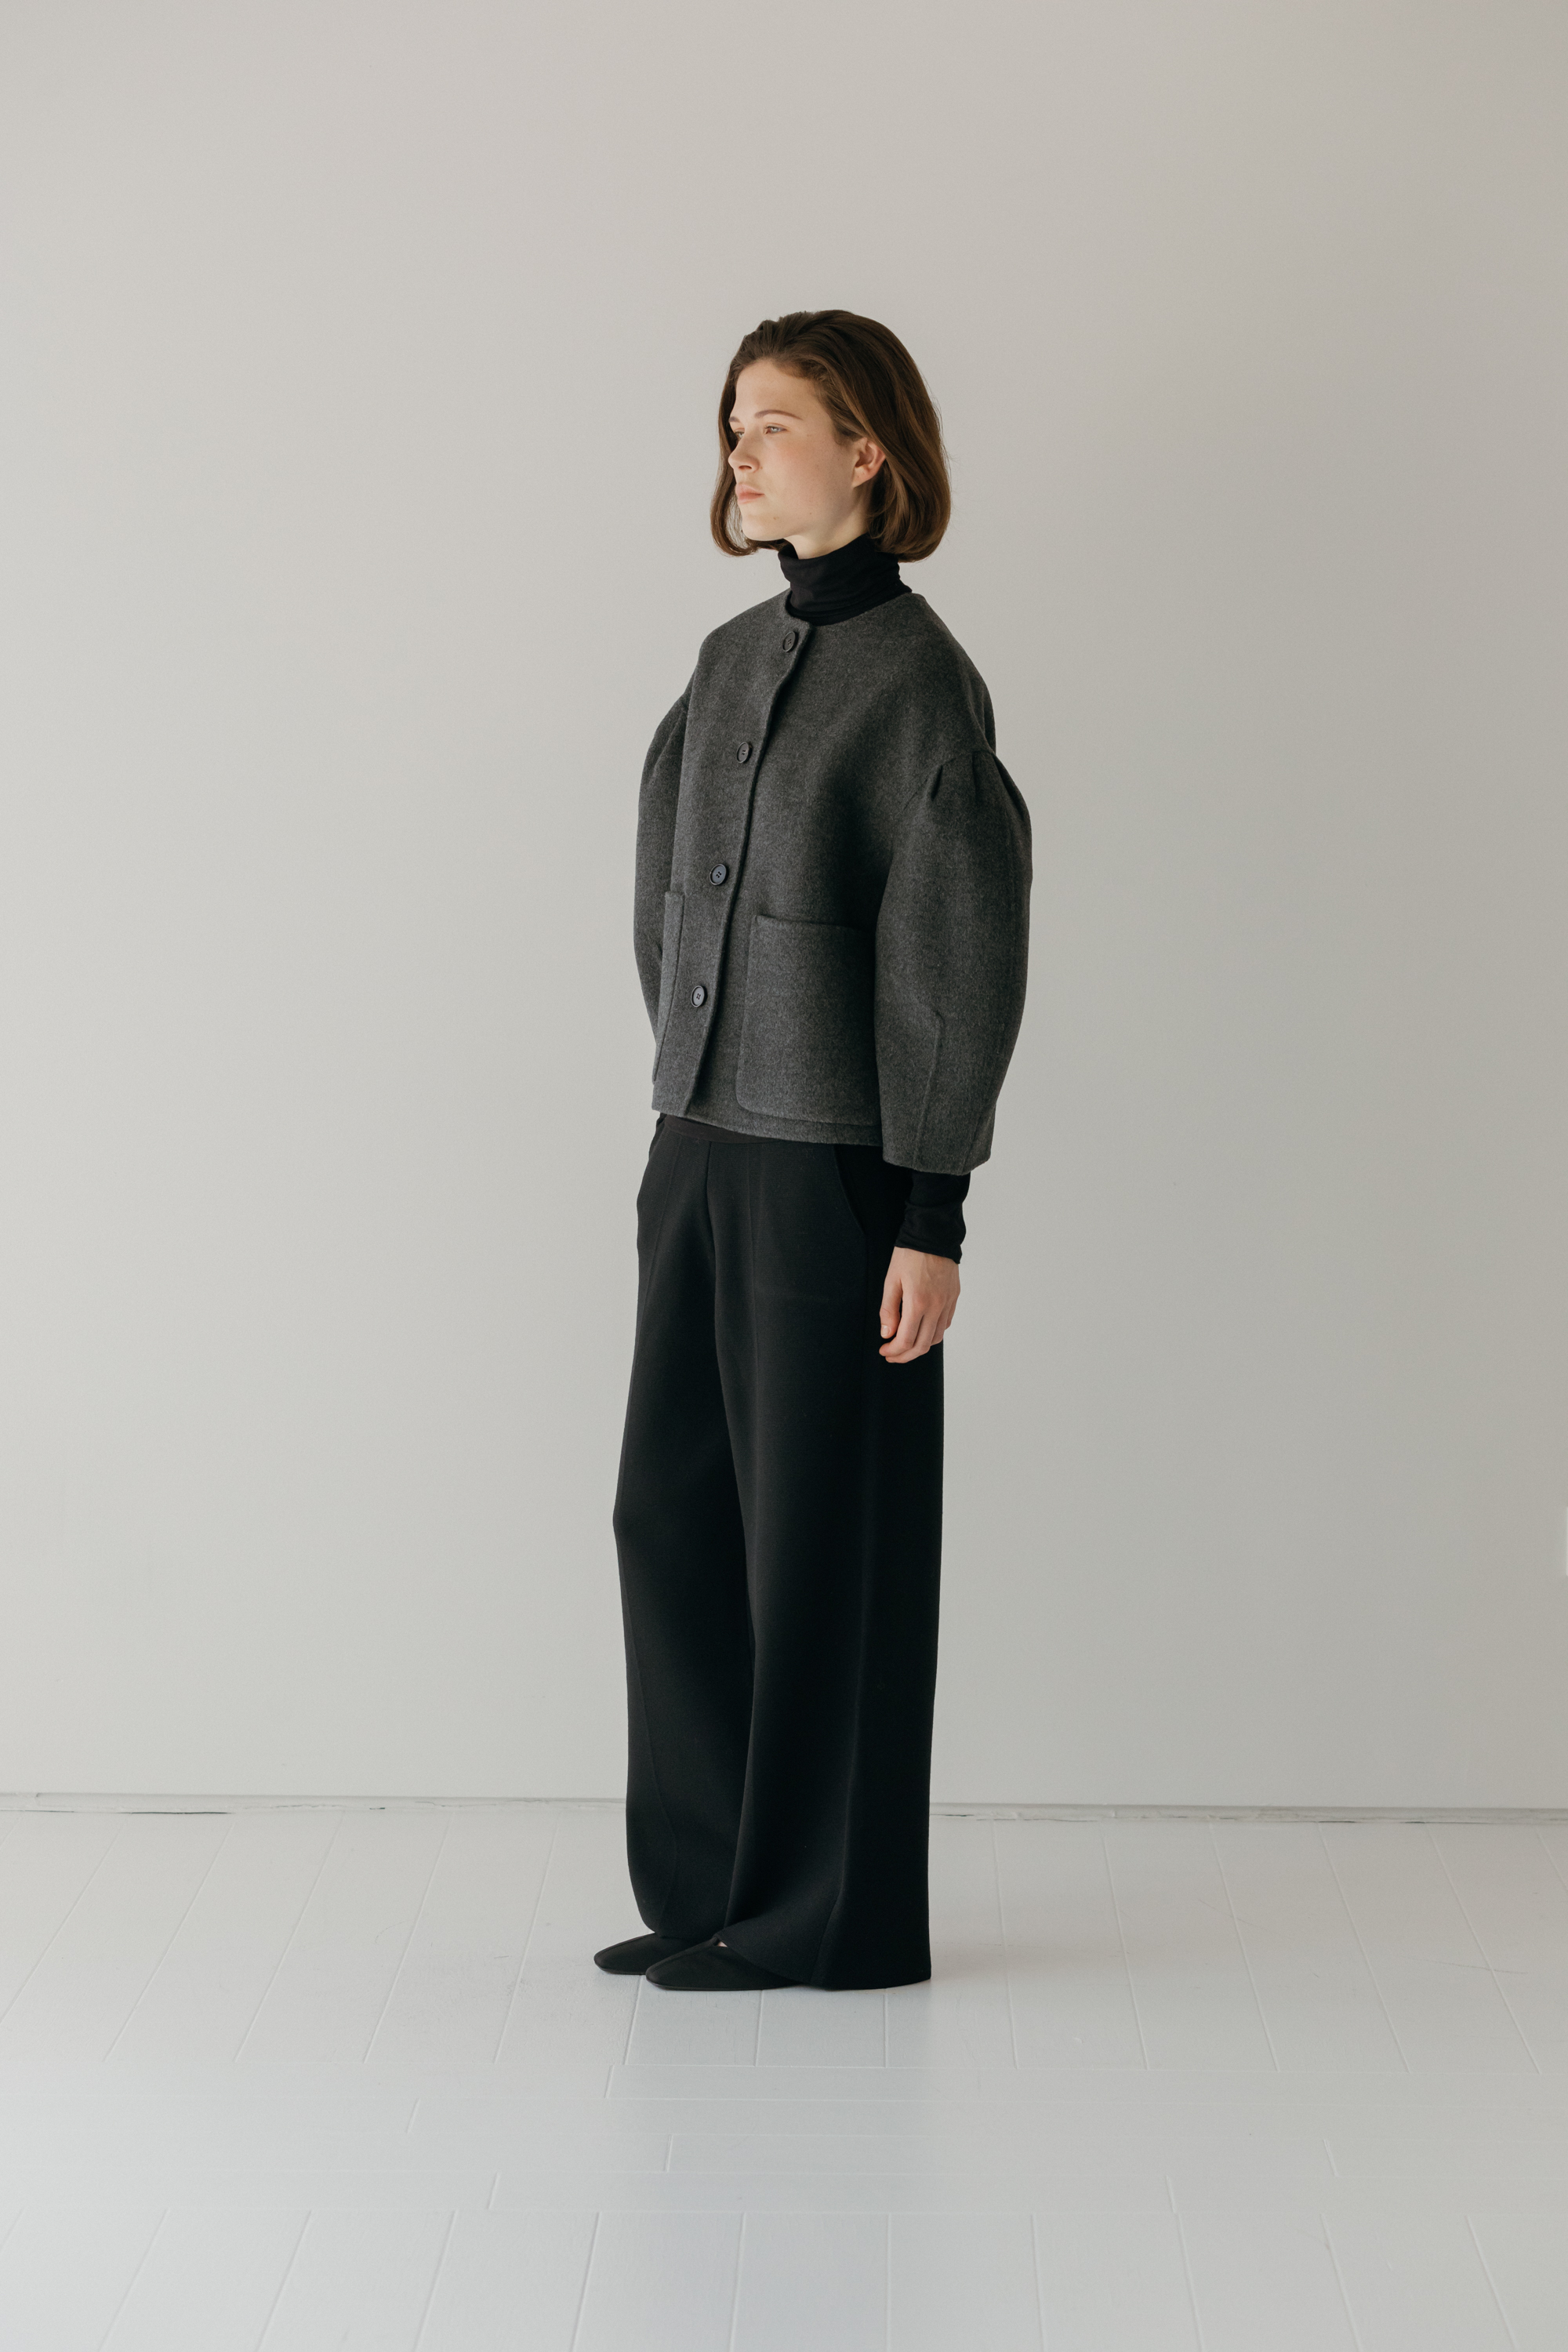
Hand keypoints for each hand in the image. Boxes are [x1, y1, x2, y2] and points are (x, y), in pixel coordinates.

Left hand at [878, 1246, 959, 1362]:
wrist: (933, 1234)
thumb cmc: (909, 1254)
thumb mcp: (891, 1280)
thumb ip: (888, 1309)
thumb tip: (888, 1334)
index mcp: (918, 1302)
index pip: (906, 1340)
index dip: (894, 1350)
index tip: (884, 1350)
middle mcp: (936, 1306)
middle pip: (922, 1345)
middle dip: (905, 1355)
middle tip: (892, 1354)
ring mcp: (947, 1302)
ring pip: (936, 1338)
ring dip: (920, 1347)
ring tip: (905, 1345)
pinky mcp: (954, 1297)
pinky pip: (945, 1324)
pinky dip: (933, 1333)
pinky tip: (922, 1329)